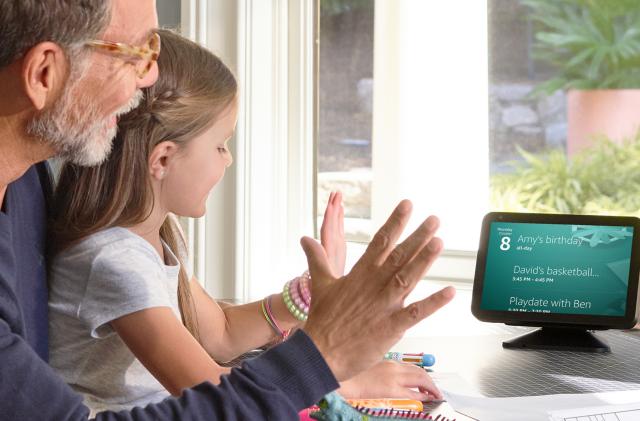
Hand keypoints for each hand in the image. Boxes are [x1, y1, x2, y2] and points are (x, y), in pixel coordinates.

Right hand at [302, 200, 454, 381]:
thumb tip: (305, 239)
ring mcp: (384, 306)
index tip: (407, 206)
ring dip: (424, 261)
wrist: (320, 353)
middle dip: (418, 237)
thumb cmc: (322, 320)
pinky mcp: (391, 326)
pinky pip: (416, 313)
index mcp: (360, 274)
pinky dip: (433, 303)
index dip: (395, 222)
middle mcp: (374, 286)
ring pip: (408, 278)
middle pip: (399, 256)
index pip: (380, 242)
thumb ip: (317, 259)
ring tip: (439, 243)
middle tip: (434, 220)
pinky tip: (449, 292)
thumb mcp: (320, 284)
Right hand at [338, 360, 441, 400]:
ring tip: (435, 395)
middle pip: (419, 371)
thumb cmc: (344, 374)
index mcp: (384, 358)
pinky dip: (424, 395)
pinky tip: (428, 400)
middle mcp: (391, 365)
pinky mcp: (390, 389)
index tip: (425, 381)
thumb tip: (384, 381)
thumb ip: (377, 370)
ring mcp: (392, 376)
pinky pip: (413, 392)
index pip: (409, 365)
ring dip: (430, 387)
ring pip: (420, 378)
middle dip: (430, 381)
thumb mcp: (362, 367)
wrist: (333, 376)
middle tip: (435, 390)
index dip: (421, 374)